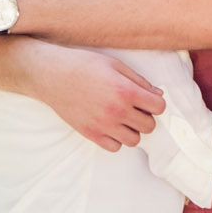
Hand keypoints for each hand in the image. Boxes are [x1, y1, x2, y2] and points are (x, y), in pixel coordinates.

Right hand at [31, 43, 167, 151]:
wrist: (52, 75)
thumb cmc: (83, 65)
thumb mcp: (115, 65)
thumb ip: (139, 81)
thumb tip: (157, 95)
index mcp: (126, 91)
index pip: (159, 107)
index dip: (156, 102)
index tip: (148, 99)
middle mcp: (117, 111)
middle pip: (149, 126)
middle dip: (146, 116)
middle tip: (135, 108)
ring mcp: (103, 125)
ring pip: (134, 140)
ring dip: (132, 129)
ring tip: (123, 118)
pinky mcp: (91, 134)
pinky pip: (115, 147)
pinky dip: (116, 138)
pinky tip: (110, 125)